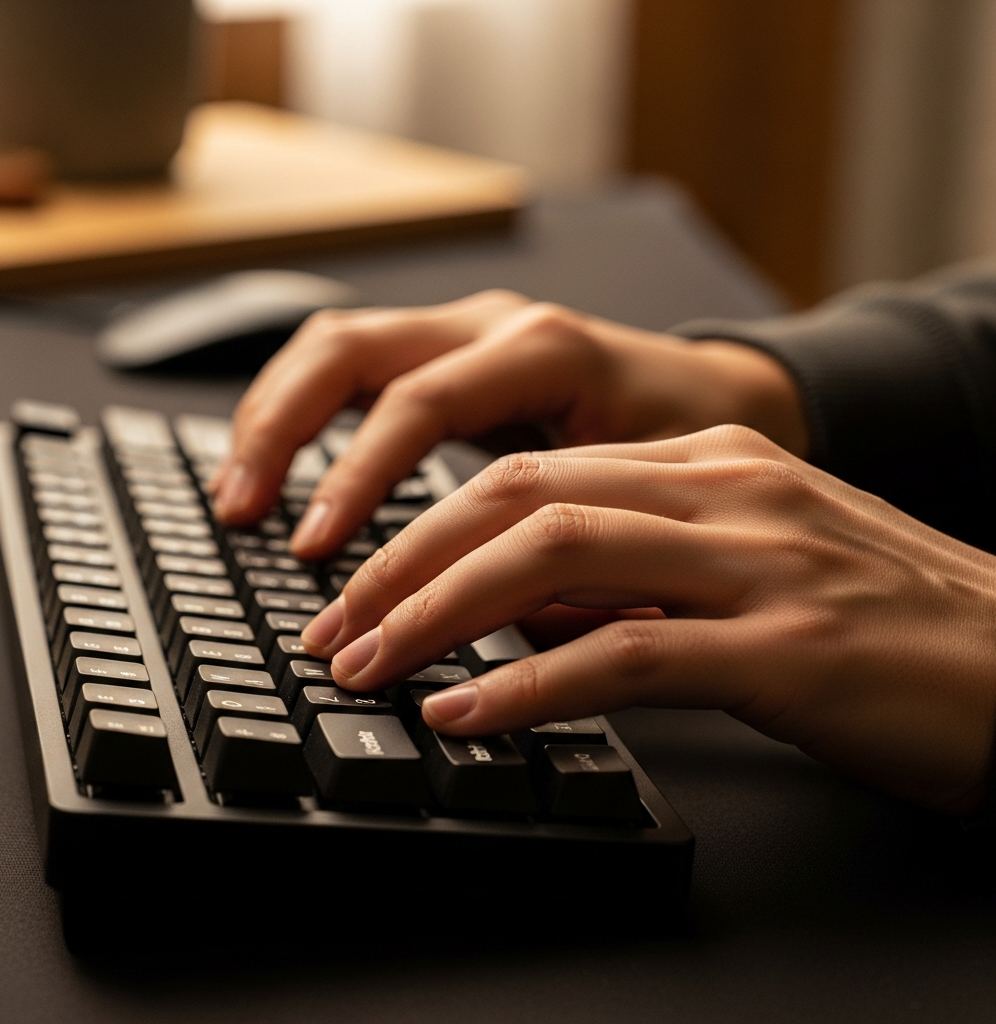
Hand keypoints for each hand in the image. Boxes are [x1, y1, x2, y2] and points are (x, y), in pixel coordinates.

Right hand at [211, 290, 807, 556]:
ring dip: (274, 418)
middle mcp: (495, 325)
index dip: (359, 479)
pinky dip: (305, 414)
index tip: (321, 555)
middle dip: (283, 435)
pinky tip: (282, 468)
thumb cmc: (692, 446)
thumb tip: (506, 634)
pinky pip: (354, 364)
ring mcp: (468, 329)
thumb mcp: (647, 500)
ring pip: (336, 345)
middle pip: (351, 351)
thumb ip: (579, 559)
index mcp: (545, 351)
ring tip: (238, 496)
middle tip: (244, 518)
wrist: (716, 393)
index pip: (420, 404)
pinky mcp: (451, 351)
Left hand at [301, 426, 995, 814]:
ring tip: (371, 666)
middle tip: (337, 628)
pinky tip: (468, 713)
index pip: (527, 473)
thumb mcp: (740, 570)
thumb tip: (518, 609)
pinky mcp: (787, 646)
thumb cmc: (880, 621)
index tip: (360, 585)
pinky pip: (628, 653)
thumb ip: (631, 576)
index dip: (422, 529)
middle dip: (405, 563)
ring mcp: (757, 562)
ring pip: (556, 558)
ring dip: (441, 614)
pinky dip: (531, 684)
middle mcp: (722, 492)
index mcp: (706, 464)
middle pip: (518, 501)